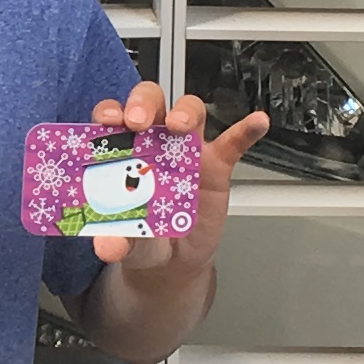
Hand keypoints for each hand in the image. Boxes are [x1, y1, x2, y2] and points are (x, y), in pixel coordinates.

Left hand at [90, 81, 270, 269]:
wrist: (174, 260)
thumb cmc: (143, 237)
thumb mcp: (126, 242)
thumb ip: (116, 241)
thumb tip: (106, 246)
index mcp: (125, 151)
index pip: (114, 118)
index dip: (110, 111)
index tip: (108, 120)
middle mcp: (155, 142)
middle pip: (151, 103)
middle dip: (143, 104)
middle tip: (138, 121)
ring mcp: (188, 151)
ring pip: (189, 112)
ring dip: (185, 112)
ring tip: (180, 125)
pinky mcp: (217, 165)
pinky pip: (234, 142)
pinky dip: (246, 130)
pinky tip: (257, 122)